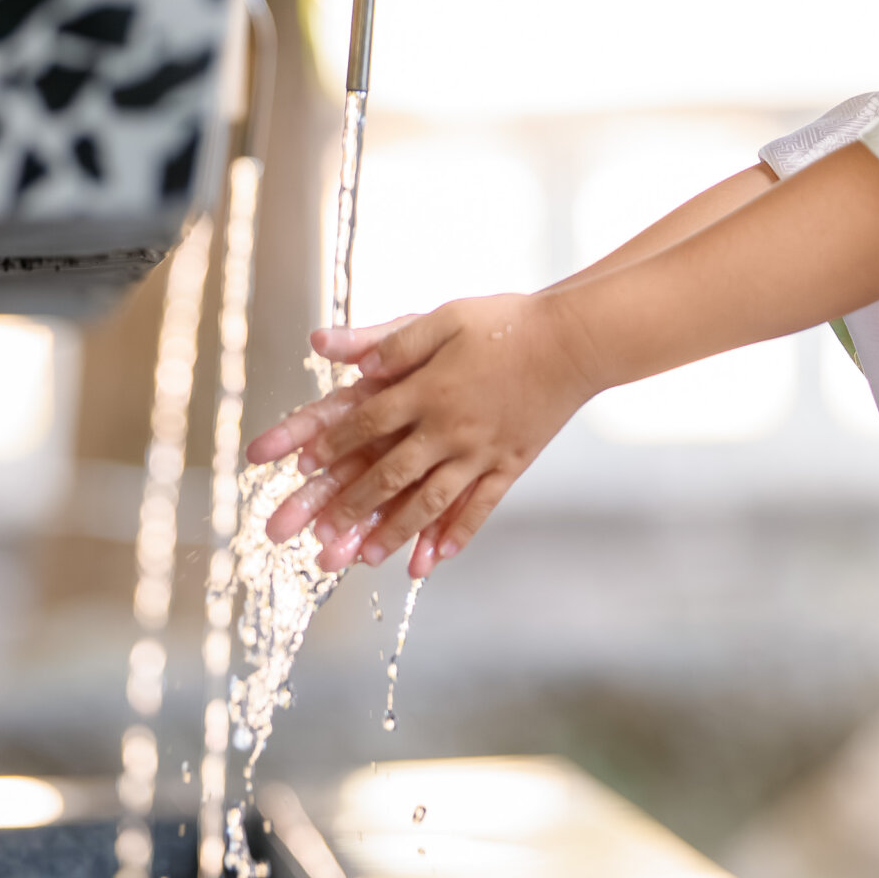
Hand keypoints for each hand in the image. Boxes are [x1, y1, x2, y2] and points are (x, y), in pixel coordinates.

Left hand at [246, 292, 597, 577]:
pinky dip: (457, 534)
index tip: (301, 468)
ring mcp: (482, 452)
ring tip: (364, 560)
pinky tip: (435, 559)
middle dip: (349, 508)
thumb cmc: (510, 322)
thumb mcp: (446, 317)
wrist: (577, 340)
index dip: (330, 446)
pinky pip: (481, 506)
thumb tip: (338, 352)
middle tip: (316, 539)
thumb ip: (392, 339)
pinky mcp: (511, 463)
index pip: (367, 423)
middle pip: (390, 475)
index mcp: (429, 390)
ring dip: (394, 534)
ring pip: (431, 502)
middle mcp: (450, 429)